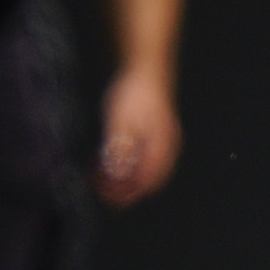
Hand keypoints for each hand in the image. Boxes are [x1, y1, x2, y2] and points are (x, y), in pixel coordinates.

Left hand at [97, 66, 179, 205]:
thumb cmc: (134, 94)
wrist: (146, 68)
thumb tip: (116, 177)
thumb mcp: (120, 124)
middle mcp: (166, 149)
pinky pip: (144, 158)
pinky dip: (128, 166)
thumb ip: (119, 152)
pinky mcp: (156, 134)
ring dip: (126, 179)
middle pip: (149, 180)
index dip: (128, 194)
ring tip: (103, 180)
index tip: (107, 200)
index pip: (146, 181)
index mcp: (161, 148)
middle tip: (103, 195)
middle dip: (127, 191)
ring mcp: (164, 141)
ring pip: (147, 170)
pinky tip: (112, 162)